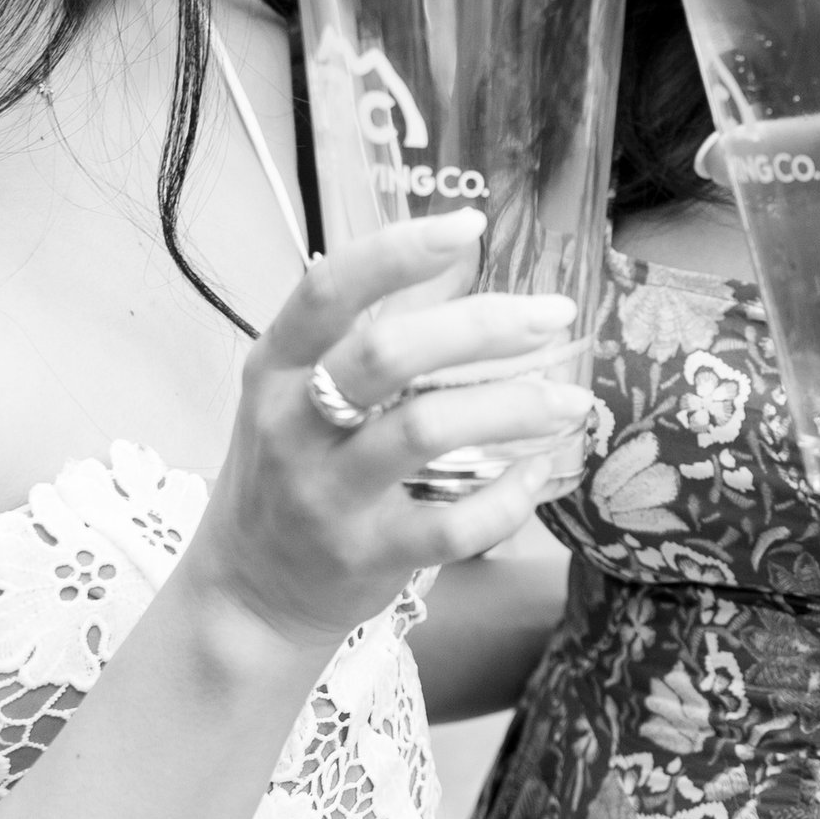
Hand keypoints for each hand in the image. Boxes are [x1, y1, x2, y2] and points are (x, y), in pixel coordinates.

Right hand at [180, 213, 593, 658]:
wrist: (249, 593)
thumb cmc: (289, 473)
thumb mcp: (293, 395)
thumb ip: (356, 340)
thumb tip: (460, 273)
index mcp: (275, 366)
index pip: (328, 290)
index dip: (398, 252)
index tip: (469, 226)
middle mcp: (291, 423)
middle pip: (387, 353)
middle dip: (482, 326)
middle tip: (552, 317)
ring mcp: (326, 493)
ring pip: (426, 430)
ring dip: (514, 407)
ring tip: (571, 400)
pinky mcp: (365, 553)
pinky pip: (453, 523)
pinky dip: (508, 497)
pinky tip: (536, 473)